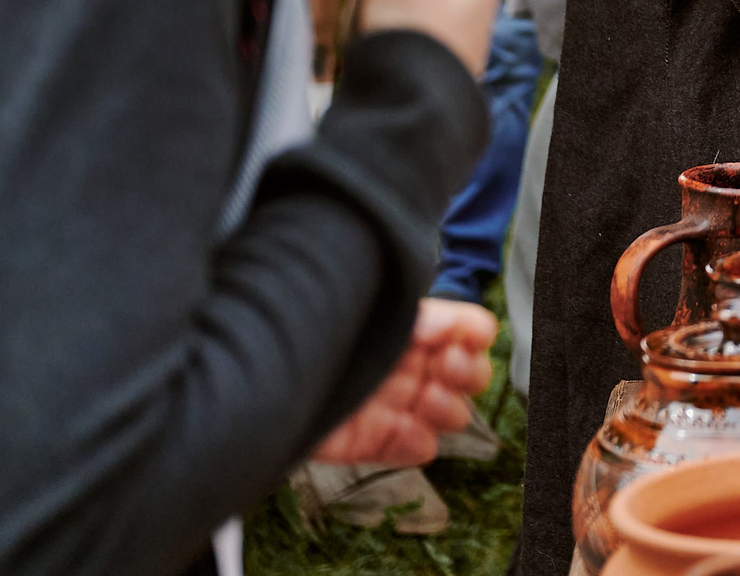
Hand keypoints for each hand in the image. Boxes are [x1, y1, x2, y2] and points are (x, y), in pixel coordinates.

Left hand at [308, 298, 496, 466]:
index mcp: (408, 325)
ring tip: (426, 401)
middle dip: (468, 372)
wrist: (248, 381)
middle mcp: (404, 363)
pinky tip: (407, 431)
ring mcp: (389, 404)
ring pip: (449, 412)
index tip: (461, 338)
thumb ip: (410, 315)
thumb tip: (449, 324)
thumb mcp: (363, 309)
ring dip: (448, 407)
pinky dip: (418, 442)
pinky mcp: (370, 442)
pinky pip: (415, 448)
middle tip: (449, 369)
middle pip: (467, 372)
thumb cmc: (304, 331)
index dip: (471, 332)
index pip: (466, 326)